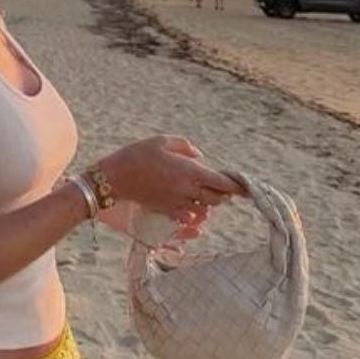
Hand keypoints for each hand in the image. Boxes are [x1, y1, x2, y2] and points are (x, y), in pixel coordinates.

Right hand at [96, 135, 241, 230]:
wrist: (114, 178)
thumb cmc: (137, 155)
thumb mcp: (161, 141)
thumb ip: (185, 147)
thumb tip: (199, 156)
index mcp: (189, 171)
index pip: (221, 182)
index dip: (236, 186)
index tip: (245, 187)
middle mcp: (186, 190)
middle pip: (217, 199)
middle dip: (224, 195)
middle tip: (224, 188)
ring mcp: (177, 203)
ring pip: (205, 209)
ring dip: (209, 204)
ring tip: (207, 195)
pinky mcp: (167, 211)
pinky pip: (189, 217)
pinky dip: (194, 213)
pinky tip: (191, 205)